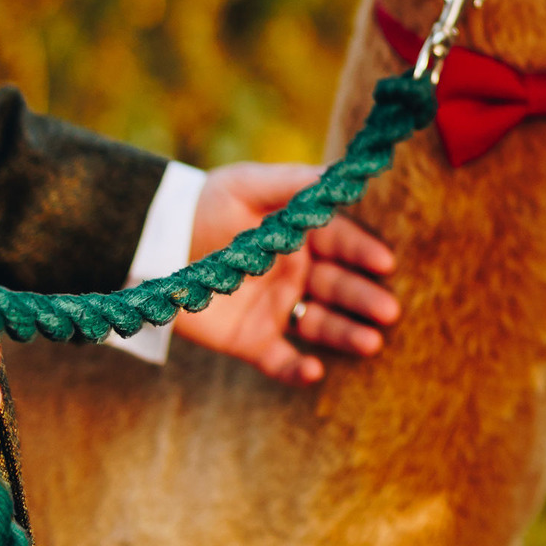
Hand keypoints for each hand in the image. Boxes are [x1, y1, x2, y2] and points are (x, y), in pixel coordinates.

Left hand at [170, 164, 398, 388]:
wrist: (155, 242)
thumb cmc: (205, 204)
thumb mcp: (248, 185)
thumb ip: (292, 183)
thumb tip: (338, 174)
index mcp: (302, 236)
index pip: (341, 243)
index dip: (362, 252)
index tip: (385, 263)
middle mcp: (298, 273)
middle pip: (339, 287)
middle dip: (365, 298)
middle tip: (390, 311)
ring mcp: (277, 309)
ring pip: (320, 324)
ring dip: (346, 334)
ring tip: (371, 343)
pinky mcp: (252, 340)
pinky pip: (280, 360)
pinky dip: (297, 370)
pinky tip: (314, 372)